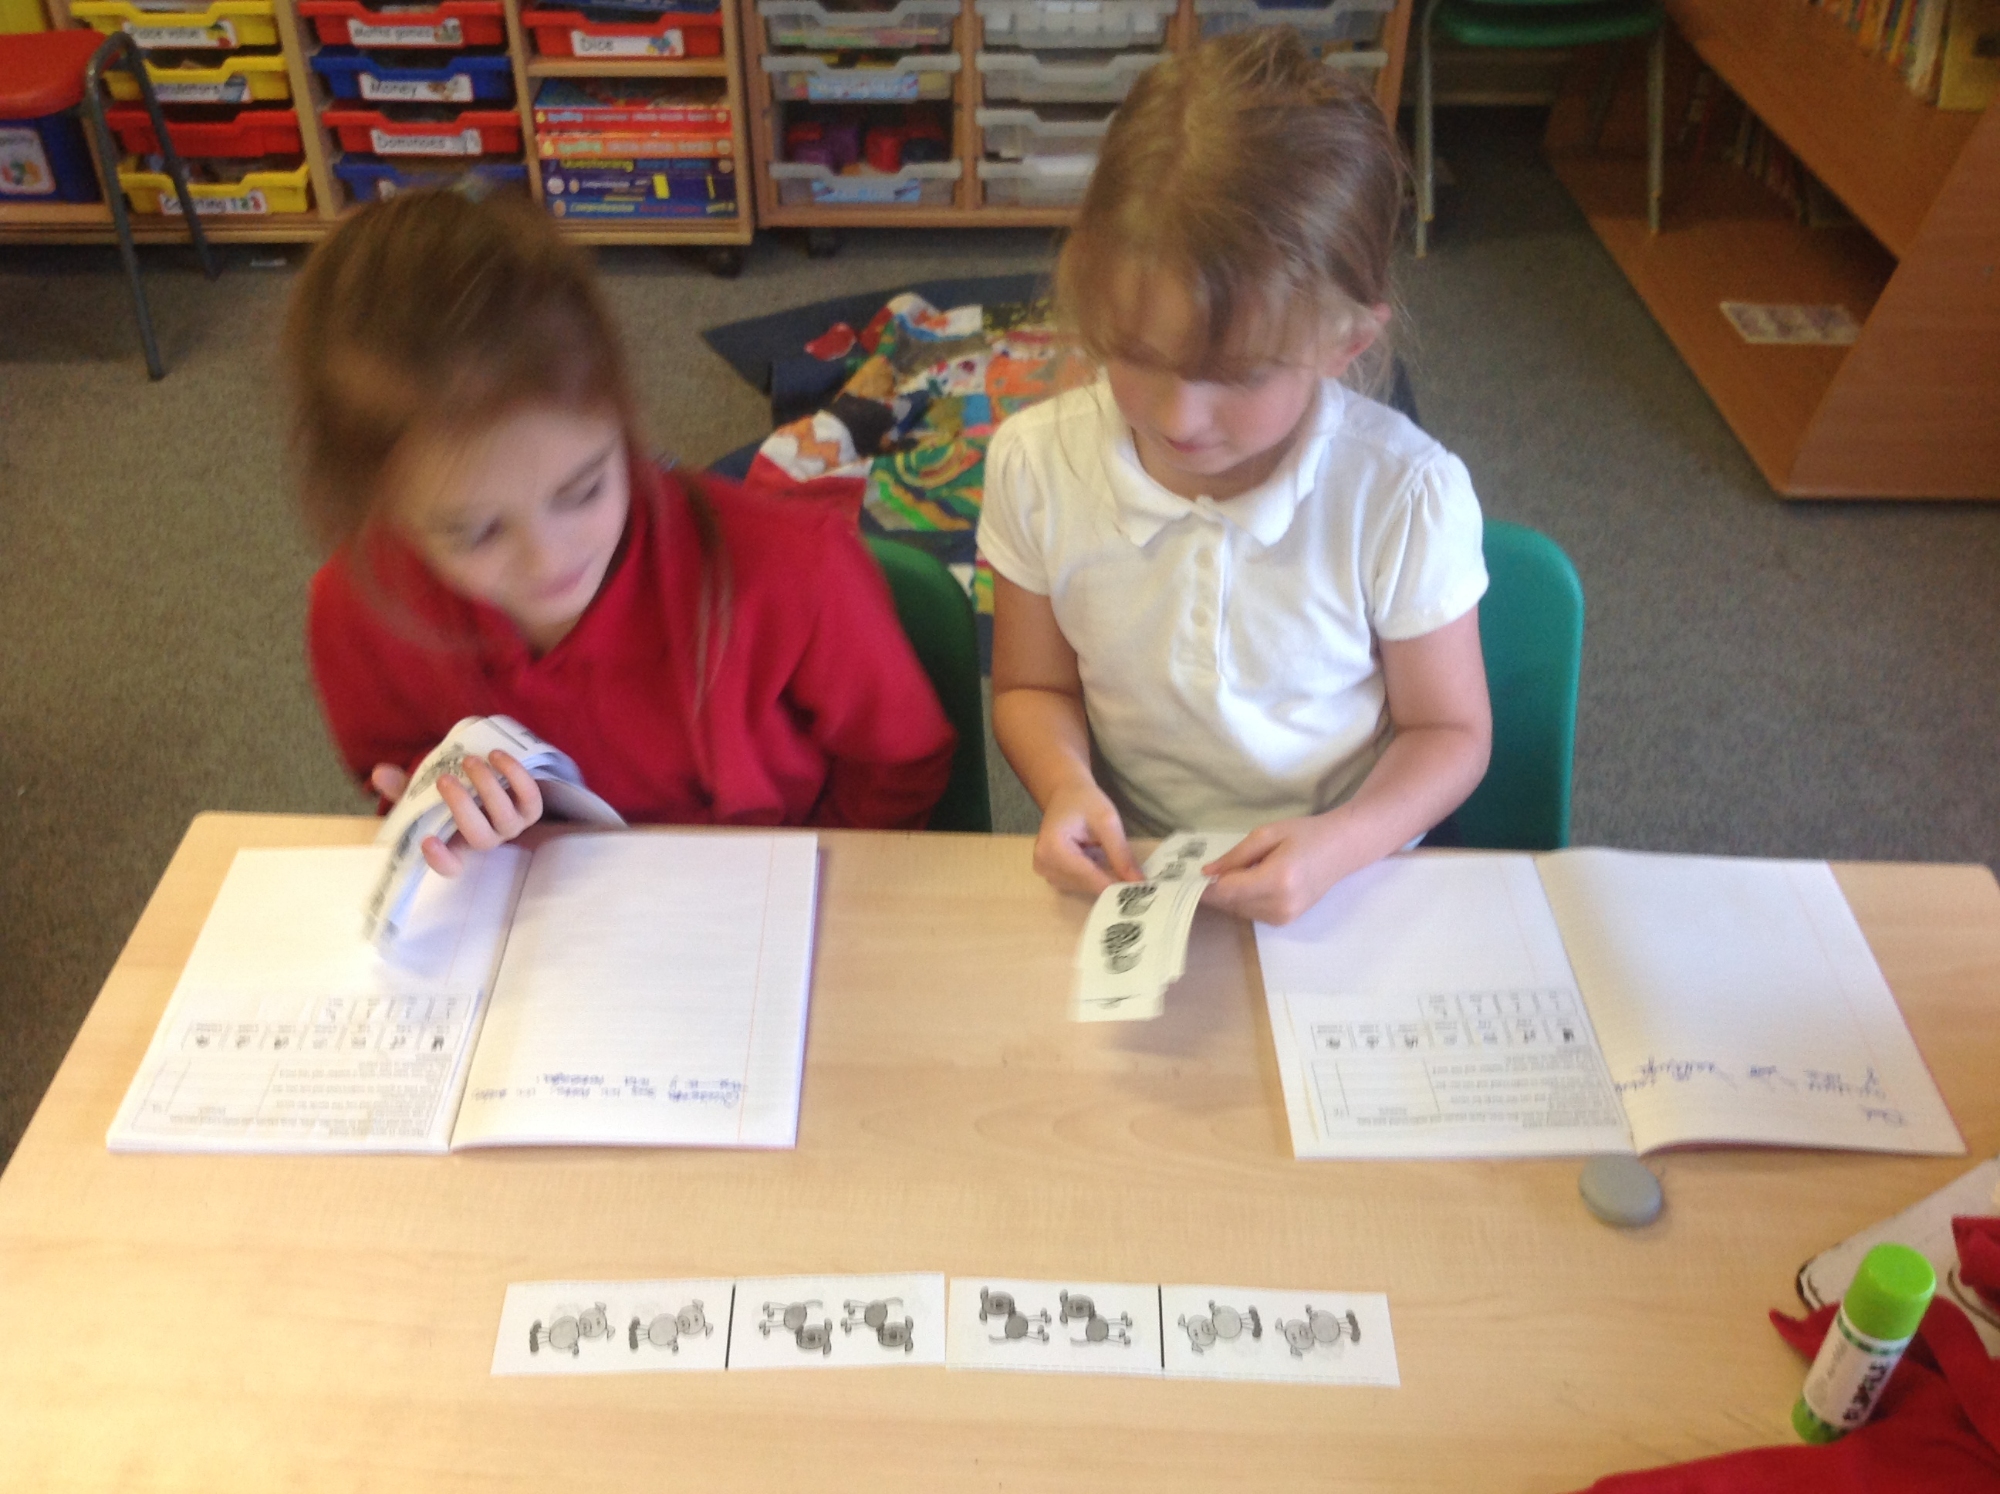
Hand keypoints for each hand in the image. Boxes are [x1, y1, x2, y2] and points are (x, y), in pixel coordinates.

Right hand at [371, 751, 543, 878]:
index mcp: (459, 845)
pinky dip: (515, 776)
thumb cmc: (460, 793)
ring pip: (505, 816)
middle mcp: (488, 840)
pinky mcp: (532, 809)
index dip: (440, 860)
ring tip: (469, 762)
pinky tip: (497, 756)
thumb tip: (381, 773)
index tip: (426, 841)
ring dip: (488, 787)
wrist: (499, 781)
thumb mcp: (427, 792)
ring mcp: (512, 826)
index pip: (451, 866)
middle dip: (462, 807)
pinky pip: (530, 797)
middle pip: (479, 837)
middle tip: (443, 779)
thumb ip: (404, 787)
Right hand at [1032, 779, 1143, 897]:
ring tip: (1116, 865)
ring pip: (1083, 888)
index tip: (1141, 892)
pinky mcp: (1049, 874)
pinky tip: (1100, 862)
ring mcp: (1044, 871)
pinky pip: (1077, 884)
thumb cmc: (1085, 801)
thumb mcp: (1108, 821)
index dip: (1115, 886)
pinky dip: (1093, 878)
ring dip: (1102, 880)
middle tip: (1136, 880)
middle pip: (1085, 885)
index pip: (1089, 877)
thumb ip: (1121, 854)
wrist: (1065, 794)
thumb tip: (1138, 883)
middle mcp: (1043, 864)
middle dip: (1111, 883)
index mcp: (1053, 848)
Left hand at [1201, 814, 1362, 925]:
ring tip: (1244, 870)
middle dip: (1217, 888)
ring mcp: (1285, 917)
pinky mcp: (1286, 921)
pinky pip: (1252, 913)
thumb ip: (1236, 855)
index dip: (1205, 885)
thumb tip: (1206, 873)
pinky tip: (1255, 880)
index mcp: (1277, 880)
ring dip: (1231, 894)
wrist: (1343, 849)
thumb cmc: (1306, 834)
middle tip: (1216, 867)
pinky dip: (1245, 899)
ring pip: (1238, 911)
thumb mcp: (1268, 834)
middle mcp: (1280, 905)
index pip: (1227, 891)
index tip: (1188, 876)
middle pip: (1230, 904)